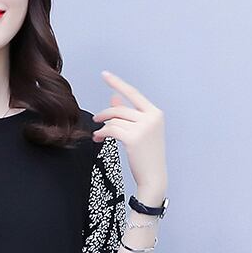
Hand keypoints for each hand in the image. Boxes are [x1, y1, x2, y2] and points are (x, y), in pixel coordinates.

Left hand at [91, 70, 167, 194]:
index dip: (118, 83)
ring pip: (115, 120)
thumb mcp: (139, 132)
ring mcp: (144, 127)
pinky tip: (98, 138)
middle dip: (105, 114)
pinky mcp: (133, 138)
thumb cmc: (146, 157)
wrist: (153, 178)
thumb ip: (127, 115)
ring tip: (98, 134)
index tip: (105, 75)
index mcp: (155, 113)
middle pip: (120, 109)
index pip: (133, 94)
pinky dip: (102, 133)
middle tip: (96, 120)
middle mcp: (151, 117)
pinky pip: (112, 130)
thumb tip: (114, 98)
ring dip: (103, 126)